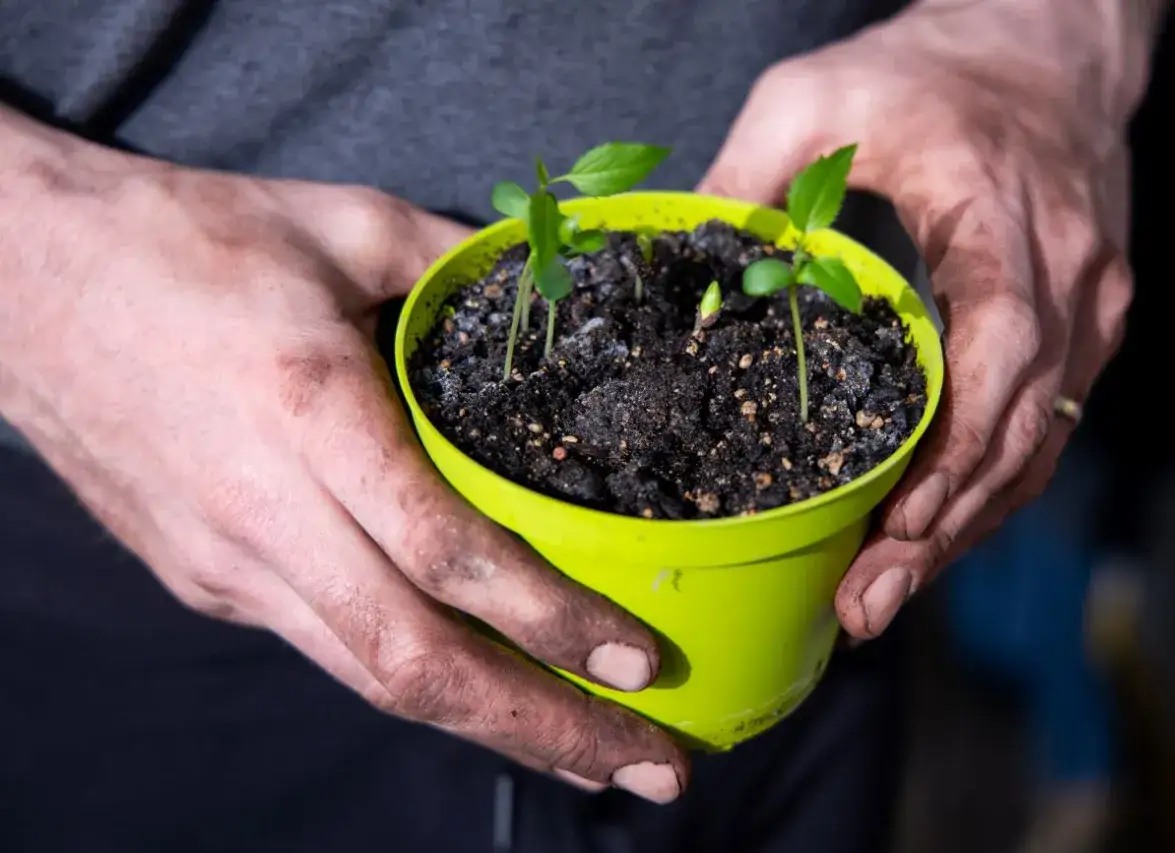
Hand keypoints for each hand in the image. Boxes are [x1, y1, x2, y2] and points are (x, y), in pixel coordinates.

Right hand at [0, 129, 687, 801]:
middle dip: (542, 728)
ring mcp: (227, 562)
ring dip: (489, 726)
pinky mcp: (206, 581)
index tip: (638, 661)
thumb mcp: (341, 223)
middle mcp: (266, 512)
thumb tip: (558, 290)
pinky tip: (480, 686)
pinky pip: (329, 647)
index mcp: (308, 413)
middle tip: (651, 767)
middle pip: (413, 663)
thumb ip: (457, 264)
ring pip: (370, 678)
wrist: (24, 280)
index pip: (444, 555)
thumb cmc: (182, 242)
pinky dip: (416, 681)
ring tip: (586, 751)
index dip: (549, 622)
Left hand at [697, 3, 1136, 638]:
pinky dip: (985, 488)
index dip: (950, 452)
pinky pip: (1042, 427)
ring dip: (963, 529)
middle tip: (864, 605)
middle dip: (941, 530)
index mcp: (1005, 222)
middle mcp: (1068, 279)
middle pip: (1019, 432)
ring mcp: (1088, 309)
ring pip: (1037, 448)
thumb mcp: (818, 93)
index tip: (893, 523)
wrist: (1046, 46)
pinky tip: (927, 534)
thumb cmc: (931, 70)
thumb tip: (681, 267)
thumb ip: (749, 171)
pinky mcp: (1082, 326)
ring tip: (883, 595)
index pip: (1001, 355)